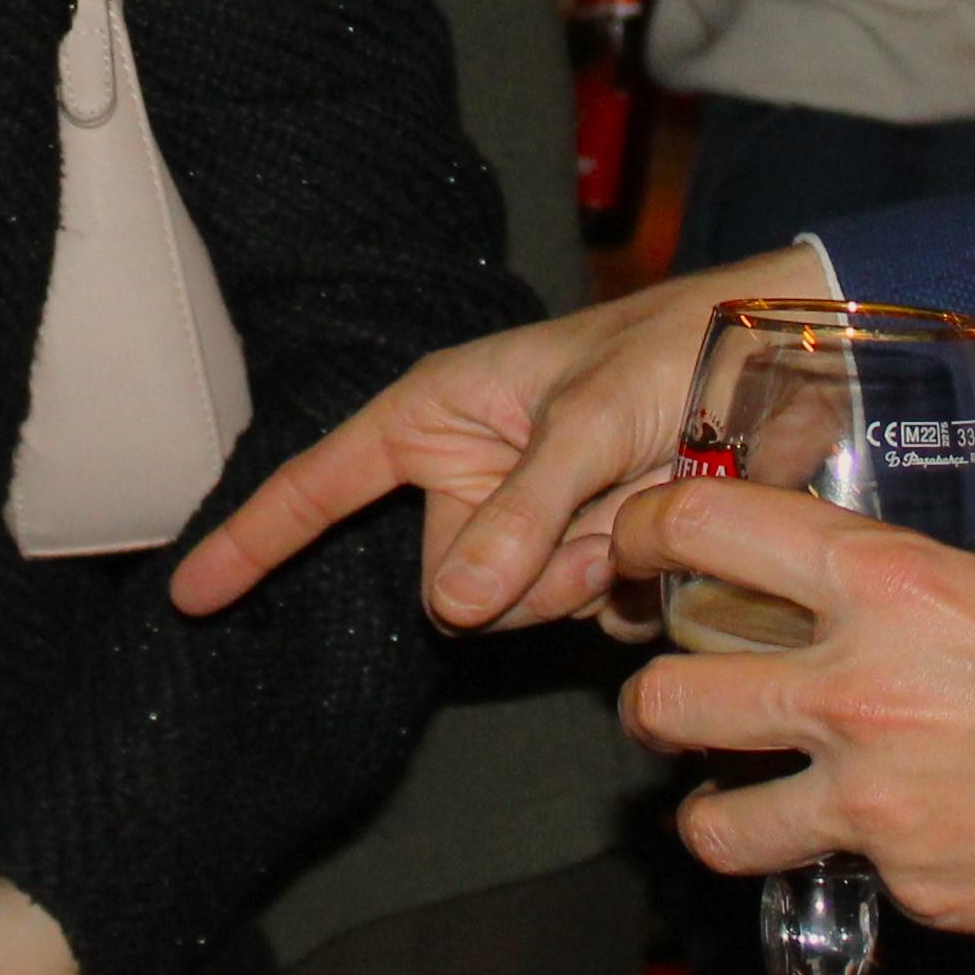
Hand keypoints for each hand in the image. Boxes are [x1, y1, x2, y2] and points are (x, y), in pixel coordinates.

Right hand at [170, 241, 833, 633]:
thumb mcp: (591, 420)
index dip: (255, 540)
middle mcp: (477, 471)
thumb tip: (448, 607)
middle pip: (445, 581)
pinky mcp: (596, 559)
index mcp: (442, 413)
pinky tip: (670, 542)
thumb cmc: (675, 352)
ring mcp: (536, 522)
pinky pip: (585, 623)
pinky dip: (631, 597)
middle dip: (522, 570)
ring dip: (587, 577)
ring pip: (518, 610)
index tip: (191, 595)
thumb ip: (519, 513)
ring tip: (643, 504)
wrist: (783, 366)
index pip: (323, 483)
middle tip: (598, 513)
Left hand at [613, 479, 974, 966]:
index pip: (708, 529)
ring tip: (727, 805)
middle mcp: (856, 695)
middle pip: (667, 698)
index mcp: (891, 587)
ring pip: (713, 826)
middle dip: (647, 698)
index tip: (639, 540)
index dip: (649, 528)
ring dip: (710, 812)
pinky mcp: (913, 895)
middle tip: (664, 697)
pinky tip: (908, 844)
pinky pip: (846, 878)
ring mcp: (874, 809)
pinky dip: (858, 864)